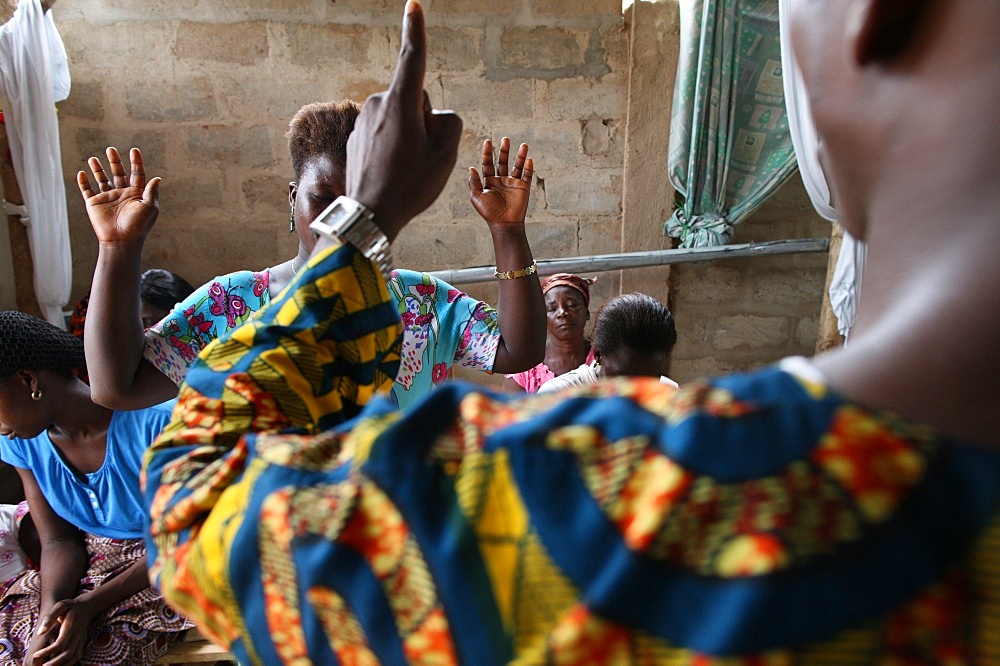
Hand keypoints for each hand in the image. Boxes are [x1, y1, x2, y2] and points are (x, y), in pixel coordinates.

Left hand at [25, 597, 95, 665]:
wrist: (87, 606)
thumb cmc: (71, 606)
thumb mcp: (60, 606)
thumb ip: (50, 618)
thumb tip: (40, 632)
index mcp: (71, 627)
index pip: (60, 643)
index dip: (47, 651)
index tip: (36, 654)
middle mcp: (78, 635)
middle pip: (67, 654)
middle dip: (54, 663)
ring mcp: (81, 640)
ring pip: (74, 657)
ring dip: (62, 665)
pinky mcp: (82, 643)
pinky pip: (77, 656)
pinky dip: (69, 663)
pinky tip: (59, 665)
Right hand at [78, 147, 160, 245]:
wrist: (121, 240)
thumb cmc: (138, 225)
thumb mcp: (149, 207)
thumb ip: (151, 192)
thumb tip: (157, 178)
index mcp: (136, 194)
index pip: (137, 174)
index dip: (136, 162)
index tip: (134, 150)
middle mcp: (122, 194)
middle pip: (118, 173)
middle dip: (115, 161)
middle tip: (111, 149)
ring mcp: (108, 198)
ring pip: (102, 179)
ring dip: (98, 169)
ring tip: (93, 158)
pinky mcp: (94, 204)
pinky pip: (87, 190)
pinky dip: (83, 182)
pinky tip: (81, 172)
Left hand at [345, 0, 461, 241]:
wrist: (370, 215)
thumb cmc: (410, 185)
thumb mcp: (446, 154)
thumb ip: (449, 122)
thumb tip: (435, 116)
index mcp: (400, 102)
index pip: (412, 57)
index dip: (416, 30)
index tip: (413, 5)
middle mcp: (377, 104)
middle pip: (415, 101)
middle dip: (424, 122)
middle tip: (421, 157)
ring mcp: (364, 121)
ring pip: (401, 119)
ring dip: (409, 137)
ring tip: (405, 169)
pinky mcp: (356, 137)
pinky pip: (386, 134)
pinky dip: (393, 148)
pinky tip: (391, 173)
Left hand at [469, 137, 533, 226]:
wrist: (504, 224)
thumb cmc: (489, 212)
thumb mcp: (477, 197)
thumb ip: (474, 183)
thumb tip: (471, 168)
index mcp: (489, 181)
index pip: (488, 163)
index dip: (487, 152)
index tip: (487, 142)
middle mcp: (501, 180)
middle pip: (502, 161)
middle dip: (504, 150)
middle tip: (505, 139)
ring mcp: (513, 183)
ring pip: (517, 166)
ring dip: (520, 156)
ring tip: (524, 145)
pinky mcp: (523, 188)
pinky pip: (527, 175)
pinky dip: (529, 168)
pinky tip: (529, 160)